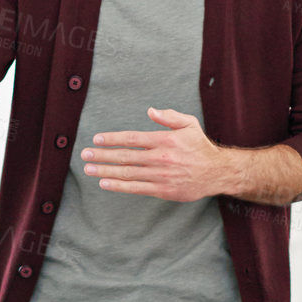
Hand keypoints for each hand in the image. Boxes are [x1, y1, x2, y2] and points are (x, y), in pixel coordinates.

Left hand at [82, 108, 233, 201]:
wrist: (217, 173)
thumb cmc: (200, 147)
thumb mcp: (189, 125)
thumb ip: (169, 117)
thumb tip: (150, 111)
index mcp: (165, 140)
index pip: (132, 138)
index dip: (112, 139)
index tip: (96, 139)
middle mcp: (160, 158)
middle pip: (125, 156)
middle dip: (102, 155)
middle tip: (84, 154)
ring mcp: (161, 175)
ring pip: (128, 173)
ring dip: (105, 171)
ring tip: (89, 169)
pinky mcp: (162, 190)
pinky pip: (136, 188)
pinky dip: (119, 186)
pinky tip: (104, 183)